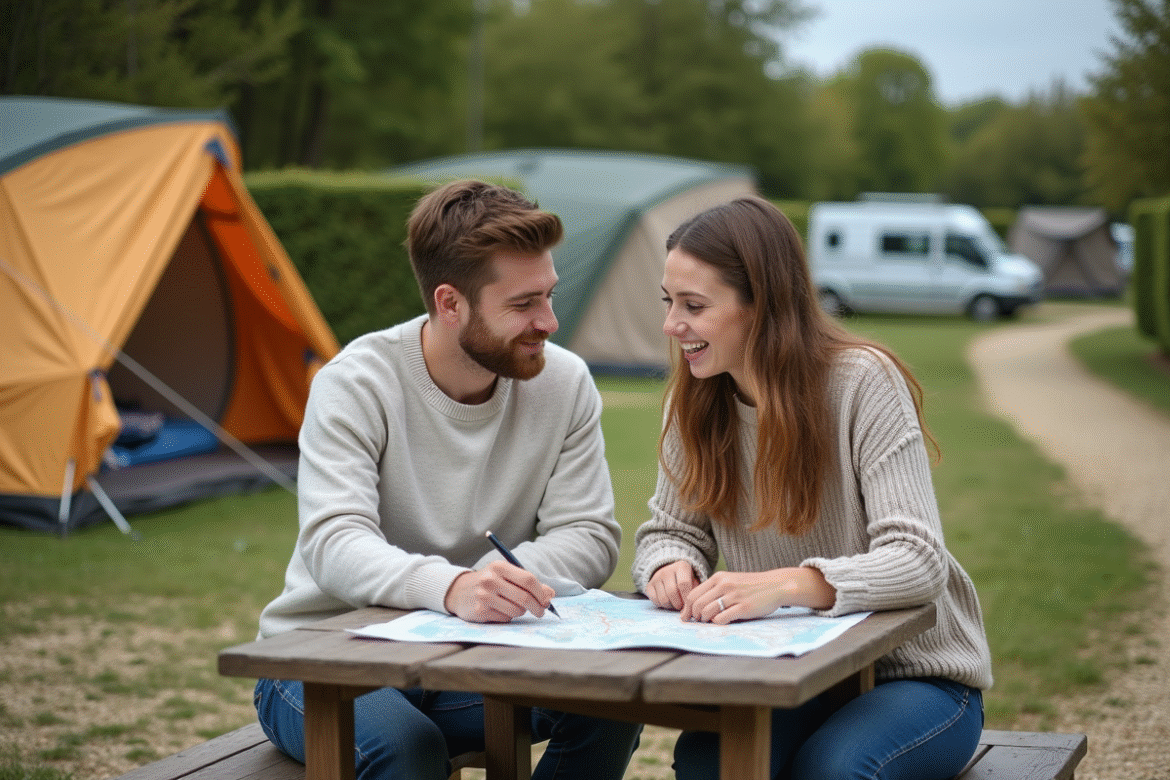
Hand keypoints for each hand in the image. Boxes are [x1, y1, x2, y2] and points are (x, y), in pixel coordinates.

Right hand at [444, 560, 554, 622]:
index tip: (547, 600)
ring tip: (513, 607)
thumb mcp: (506, 576)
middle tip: (541, 611)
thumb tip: (550, 594)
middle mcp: (490, 580)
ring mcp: (484, 596)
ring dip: (520, 612)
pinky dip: (508, 617)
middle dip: (537, 607)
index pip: (528, 579)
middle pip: (524, 597)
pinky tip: (500, 610)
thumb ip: (528, 583)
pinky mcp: (480, 611)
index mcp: (499, 567)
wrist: (458, 591)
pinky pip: (505, 618)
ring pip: (516, 610)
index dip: (541, 592)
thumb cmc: (489, 582)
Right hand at [645, 560, 698, 610]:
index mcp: (681, 566)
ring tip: (675, 603)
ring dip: (670, 606)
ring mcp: (656, 577)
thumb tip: (689, 609)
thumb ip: (694, 593)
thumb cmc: (686, 580)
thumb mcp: (694, 582)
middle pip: (672, 592)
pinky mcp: (649, 585)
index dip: (686, 597)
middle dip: (678, 604)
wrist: (670, 573)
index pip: (683, 584)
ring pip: (663, 599)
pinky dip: (662, 605)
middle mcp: (667, 570)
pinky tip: (667, 601)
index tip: (689, 604)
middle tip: (682, 605)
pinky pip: (655, 601)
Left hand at [681, 567, 835, 624]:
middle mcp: (724, 585)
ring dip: (704, 620)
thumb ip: (716, 588)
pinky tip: (721, 622)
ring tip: (708, 622)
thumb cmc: (752, 585)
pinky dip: (717, 623)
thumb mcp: (731, 580)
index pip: (693, 594)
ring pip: (707, 612)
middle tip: (697, 621)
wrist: (776, 585)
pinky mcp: (743, 608)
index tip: (686, 616)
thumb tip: (698, 604)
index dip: (687, 608)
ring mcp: (733, 596)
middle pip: (697, 604)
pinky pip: (721, 619)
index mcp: (719, 578)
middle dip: (694, 616)